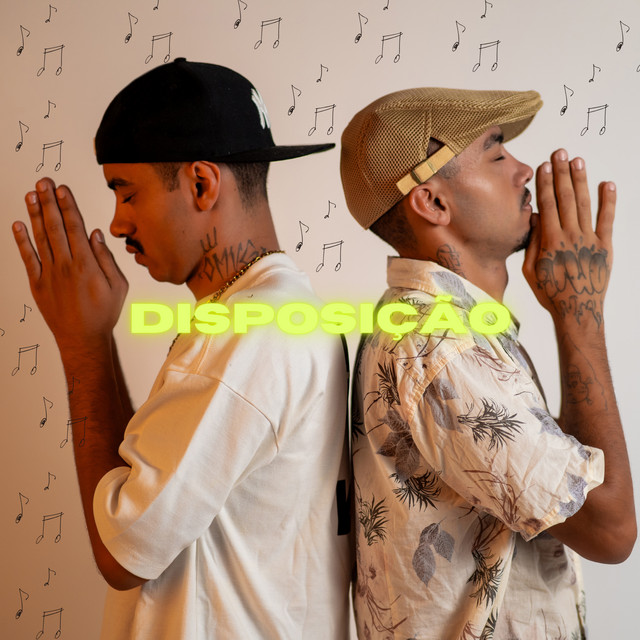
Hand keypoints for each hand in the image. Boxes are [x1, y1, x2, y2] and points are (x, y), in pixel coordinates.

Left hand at [12, 178, 127, 347]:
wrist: (82, 338)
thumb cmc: (103, 314)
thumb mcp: (118, 286)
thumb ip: (107, 259)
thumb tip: (96, 235)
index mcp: (87, 265)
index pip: (75, 228)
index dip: (68, 206)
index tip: (62, 190)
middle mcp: (66, 266)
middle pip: (56, 227)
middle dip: (49, 202)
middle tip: (43, 183)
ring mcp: (50, 274)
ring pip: (41, 238)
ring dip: (35, 215)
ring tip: (31, 195)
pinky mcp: (38, 284)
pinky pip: (28, 258)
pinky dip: (22, 241)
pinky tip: (18, 226)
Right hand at [522, 149, 615, 329]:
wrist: (577, 310)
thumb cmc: (551, 293)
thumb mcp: (531, 270)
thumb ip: (532, 244)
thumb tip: (535, 219)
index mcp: (551, 241)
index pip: (548, 205)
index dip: (546, 183)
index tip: (544, 167)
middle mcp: (571, 236)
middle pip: (565, 198)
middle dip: (562, 174)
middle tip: (560, 154)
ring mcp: (590, 240)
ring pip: (584, 204)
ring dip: (581, 181)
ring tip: (578, 161)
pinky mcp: (605, 246)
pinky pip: (607, 219)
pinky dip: (608, 201)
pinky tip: (607, 185)